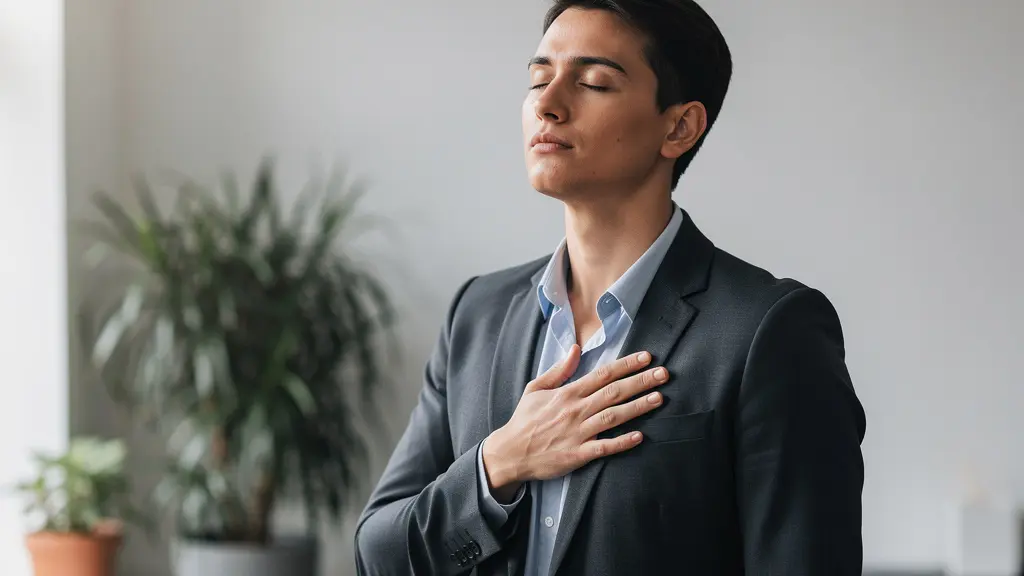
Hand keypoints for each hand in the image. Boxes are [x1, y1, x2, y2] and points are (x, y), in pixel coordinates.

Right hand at [481, 344, 668, 501]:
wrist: (510, 452)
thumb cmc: (524, 420)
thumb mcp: (535, 388)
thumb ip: (559, 370)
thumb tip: (575, 349)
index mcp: (567, 393)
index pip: (602, 374)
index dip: (626, 365)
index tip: (646, 357)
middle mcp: (575, 410)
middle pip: (613, 392)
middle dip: (640, 382)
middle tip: (663, 374)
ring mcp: (578, 433)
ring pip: (613, 417)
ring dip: (638, 407)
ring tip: (659, 398)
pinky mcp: (578, 454)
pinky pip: (604, 447)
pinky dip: (622, 442)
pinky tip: (640, 436)